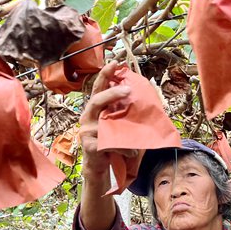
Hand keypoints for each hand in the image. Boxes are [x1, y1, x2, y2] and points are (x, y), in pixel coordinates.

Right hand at [78, 61, 135, 177]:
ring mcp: (86, 131)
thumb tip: (144, 94)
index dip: (105, 74)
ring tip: (138, 131)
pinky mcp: (90, 147)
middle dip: (111, 93)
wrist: (100, 167)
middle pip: (96, 100)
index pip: (98, 87)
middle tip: (127, 90)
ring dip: (122, 128)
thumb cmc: (111, 142)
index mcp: (95, 109)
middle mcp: (88, 117)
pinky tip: (133, 152)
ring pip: (105, 125)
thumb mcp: (118, 124)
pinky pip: (109, 144)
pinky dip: (123, 148)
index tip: (115, 62)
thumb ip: (124, 111)